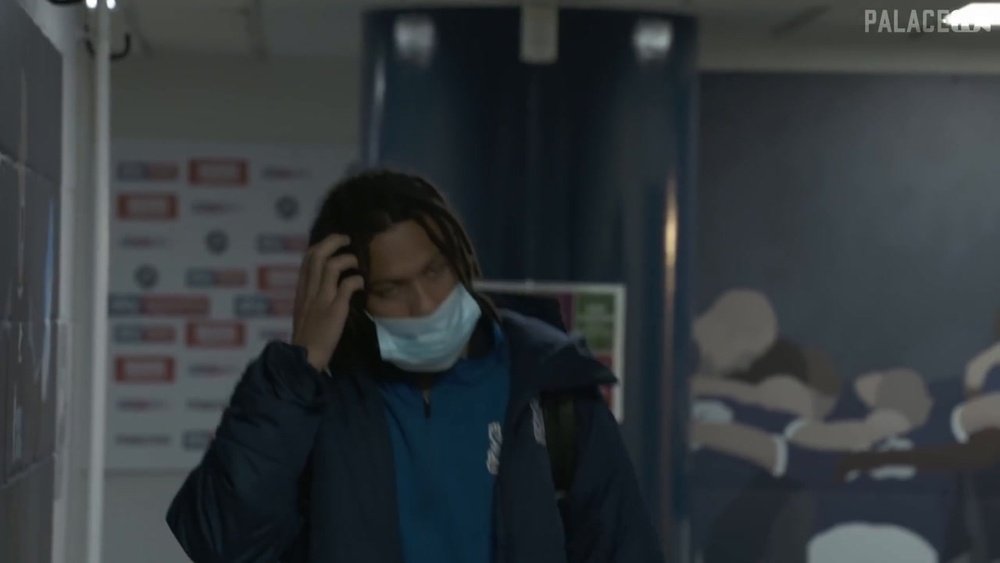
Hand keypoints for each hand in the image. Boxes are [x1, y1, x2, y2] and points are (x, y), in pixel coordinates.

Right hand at [291, 234, 364, 371]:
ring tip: (356, 262)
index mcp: (301, 290)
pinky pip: (347, 286)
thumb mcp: (304, 309)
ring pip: (330, 266)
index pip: (306, 258)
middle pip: (317, 255)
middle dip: (333, 242)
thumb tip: (327, 281)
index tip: (333, 244)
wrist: (304, 356)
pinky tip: (361, 284)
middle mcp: (308, 290)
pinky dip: (356, 280)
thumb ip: (312, 294)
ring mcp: (321, 299)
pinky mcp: (334, 310)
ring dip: (347, 259)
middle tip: (347, 240)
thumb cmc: (307, 336)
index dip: (321, 245)